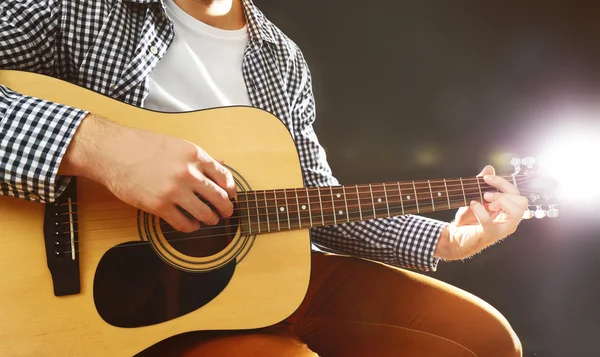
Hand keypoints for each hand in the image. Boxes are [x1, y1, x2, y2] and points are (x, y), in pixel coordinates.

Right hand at [59, 114, 235, 232]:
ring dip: (210, 219)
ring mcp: (174, 191)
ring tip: (210, 220)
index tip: (231, 196)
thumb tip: (221, 164)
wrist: (113, 151)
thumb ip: (198, 157)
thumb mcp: (177, 144)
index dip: (231, 189)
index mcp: (194, 155)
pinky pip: (183, 223)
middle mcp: (188, 173)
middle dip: (226, 208)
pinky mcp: (159, 206)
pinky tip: (191, 226)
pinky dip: (191, 227)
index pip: (224, 176)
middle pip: (219, 197)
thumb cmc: (142, 145)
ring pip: (204, 213)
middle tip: (226, 213)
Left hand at [433, 165, 527, 259]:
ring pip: (517, 211)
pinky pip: (490, 222)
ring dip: (500, 200)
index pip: (516, 194)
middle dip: (504, 192)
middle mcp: (509, 221)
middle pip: (522, 201)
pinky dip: (481, 211)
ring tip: (483, 200)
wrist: (454, 238)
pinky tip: (472, 205)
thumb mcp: (474, 198)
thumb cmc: (468, 220)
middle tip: (486, 194)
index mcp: (508, 212)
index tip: (486, 178)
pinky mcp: (489, 235)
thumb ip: (483, 184)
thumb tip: (490, 168)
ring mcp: (502, 229)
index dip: (503, 183)